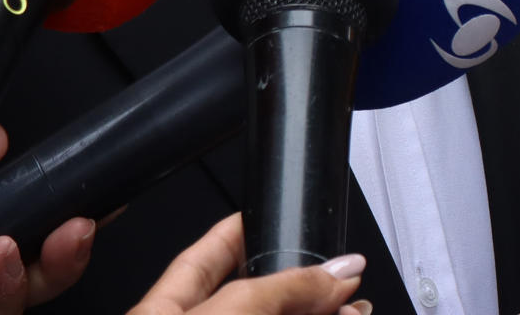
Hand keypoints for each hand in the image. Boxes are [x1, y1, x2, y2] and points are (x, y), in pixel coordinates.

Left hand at [127, 214, 365, 314]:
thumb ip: (277, 289)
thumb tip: (336, 271)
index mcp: (163, 311)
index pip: (208, 254)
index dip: (246, 230)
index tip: (282, 215)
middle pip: (259, 298)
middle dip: (304, 283)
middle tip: (342, 275)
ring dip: (325, 312)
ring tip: (356, 308)